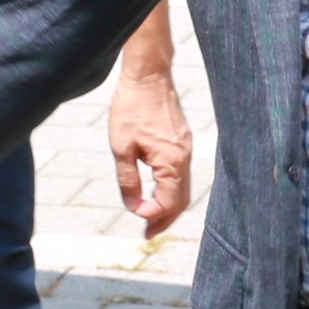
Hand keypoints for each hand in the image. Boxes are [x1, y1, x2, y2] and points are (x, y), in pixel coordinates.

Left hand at [110, 66, 193, 233]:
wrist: (148, 75)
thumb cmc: (132, 108)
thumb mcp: (121, 147)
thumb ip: (128, 180)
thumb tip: (133, 208)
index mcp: (172, 162)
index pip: (167, 202)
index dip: (152, 215)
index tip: (137, 219)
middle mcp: (185, 158)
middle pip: (181, 200)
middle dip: (166, 219)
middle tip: (149, 233)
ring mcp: (187, 149)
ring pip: (183, 187)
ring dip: (170, 205)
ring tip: (153, 217)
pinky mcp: (183, 141)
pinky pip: (182, 172)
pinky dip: (172, 187)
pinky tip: (158, 190)